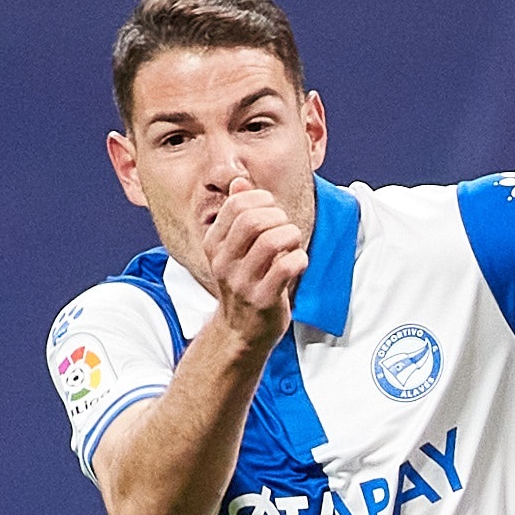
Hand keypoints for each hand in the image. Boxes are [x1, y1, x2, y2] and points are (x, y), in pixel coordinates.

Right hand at [206, 174, 307, 336]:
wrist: (242, 332)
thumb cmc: (245, 284)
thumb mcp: (233, 249)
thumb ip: (237, 216)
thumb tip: (240, 182)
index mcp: (214, 244)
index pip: (236, 205)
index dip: (261, 199)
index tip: (272, 210)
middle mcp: (224, 262)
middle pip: (253, 220)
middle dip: (278, 216)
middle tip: (285, 227)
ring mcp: (242, 282)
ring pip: (271, 240)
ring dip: (291, 235)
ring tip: (293, 244)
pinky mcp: (263, 300)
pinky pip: (287, 266)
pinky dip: (299, 258)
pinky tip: (297, 263)